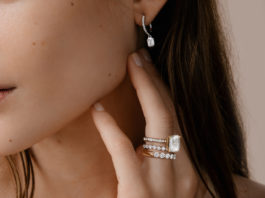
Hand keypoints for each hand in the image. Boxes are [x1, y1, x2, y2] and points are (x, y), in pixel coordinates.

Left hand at [90, 48, 199, 197]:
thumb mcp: (169, 182)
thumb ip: (164, 158)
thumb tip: (148, 133)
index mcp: (190, 166)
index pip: (179, 118)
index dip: (166, 89)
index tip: (151, 67)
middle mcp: (185, 170)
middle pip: (171, 112)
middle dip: (156, 81)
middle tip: (139, 57)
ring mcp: (164, 182)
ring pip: (158, 122)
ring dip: (143, 89)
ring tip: (129, 67)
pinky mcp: (139, 193)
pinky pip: (124, 151)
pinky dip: (111, 127)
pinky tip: (98, 109)